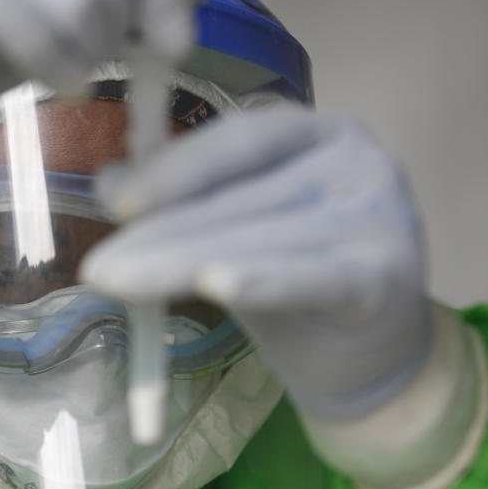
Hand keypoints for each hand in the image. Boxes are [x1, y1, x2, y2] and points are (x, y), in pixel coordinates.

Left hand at [80, 105, 433, 420]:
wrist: (372, 355)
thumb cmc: (297, 278)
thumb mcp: (235, 230)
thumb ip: (185, 202)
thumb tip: (108, 182)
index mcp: (316, 133)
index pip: (237, 141)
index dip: (173, 170)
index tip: (114, 205)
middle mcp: (357, 160)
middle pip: (240, 195)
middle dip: (162, 233)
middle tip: (98, 268)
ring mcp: (380, 214)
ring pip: (261, 238)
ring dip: (183, 262)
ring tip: (122, 283)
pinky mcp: (388, 276)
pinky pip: (315, 278)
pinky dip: (266, 281)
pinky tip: (219, 284)